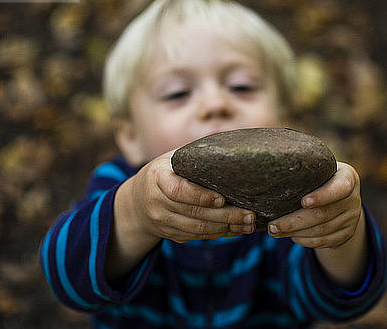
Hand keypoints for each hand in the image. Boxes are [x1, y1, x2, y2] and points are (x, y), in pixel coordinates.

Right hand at [120, 150, 254, 243]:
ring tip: (249, 223)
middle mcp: (157, 203)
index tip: (222, 199)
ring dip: (226, 228)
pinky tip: (236, 229)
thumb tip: (230, 150)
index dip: (200, 196)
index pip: (177, 190)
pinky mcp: (171, 235)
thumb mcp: (172, 159)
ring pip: (198, 229)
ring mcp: (163, 222)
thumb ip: (194, 158)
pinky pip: (197, 237)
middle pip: (193, 213)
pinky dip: (219, 234)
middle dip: (225, 216)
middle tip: (250, 214)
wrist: (136, 201)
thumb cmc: (164, 172)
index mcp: (157, 178)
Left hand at [267, 162, 361, 248]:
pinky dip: (305, 240)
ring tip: (274, 231)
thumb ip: (304, 167)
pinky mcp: (347, 234)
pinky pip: (324, 241)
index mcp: (347, 177)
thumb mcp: (318, 167)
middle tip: (272, 225)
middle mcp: (354, 198)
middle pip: (323, 214)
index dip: (322, 196)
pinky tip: (290, 236)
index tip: (303, 202)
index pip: (340, 187)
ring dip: (295, 233)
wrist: (341, 195)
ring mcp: (352, 218)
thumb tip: (272, 170)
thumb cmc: (320, 175)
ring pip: (321, 231)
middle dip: (294, 221)